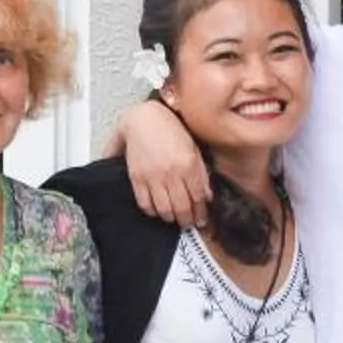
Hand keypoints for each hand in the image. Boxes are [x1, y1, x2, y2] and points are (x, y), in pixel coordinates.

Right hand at [124, 97, 209, 227]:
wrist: (144, 118)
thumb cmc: (171, 130)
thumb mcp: (193, 148)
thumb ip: (201, 173)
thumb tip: (207, 197)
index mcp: (188, 165)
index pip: (197, 198)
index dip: (200, 213)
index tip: (201, 220)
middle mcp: (171, 173)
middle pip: (181, 208)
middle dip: (187, 220)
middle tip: (188, 223)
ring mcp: (152, 176)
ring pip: (164, 209)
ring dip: (170, 218)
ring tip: (174, 219)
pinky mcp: (136, 177)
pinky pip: (144, 203)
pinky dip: (152, 211)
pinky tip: (157, 211)